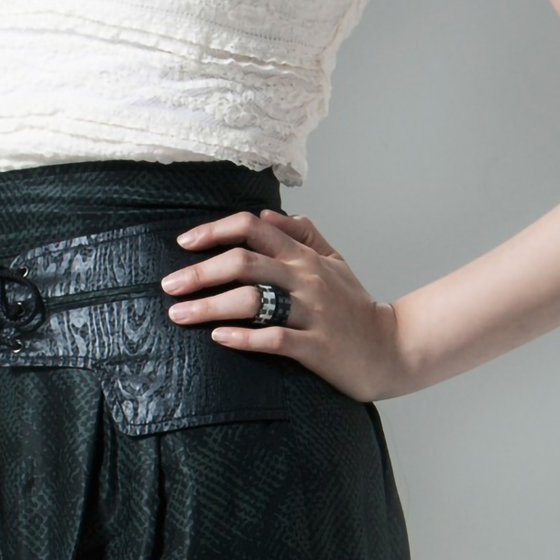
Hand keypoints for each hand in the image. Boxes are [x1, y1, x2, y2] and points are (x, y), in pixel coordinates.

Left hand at [158, 207, 403, 403]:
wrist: (392, 347)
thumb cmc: (354, 304)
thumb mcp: (333, 259)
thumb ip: (302, 232)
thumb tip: (267, 212)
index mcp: (304, 255)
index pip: (253, 227)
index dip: (215, 231)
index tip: (184, 243)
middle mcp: (304, 278)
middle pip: (243, 262)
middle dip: (200, 272)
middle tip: (168, 285)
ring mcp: (310, 312)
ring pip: (251, 300)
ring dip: (209, 306)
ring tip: (179, 315)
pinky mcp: (315, 346)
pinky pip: (273, 338)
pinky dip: (242, 337)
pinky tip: (218, 338)